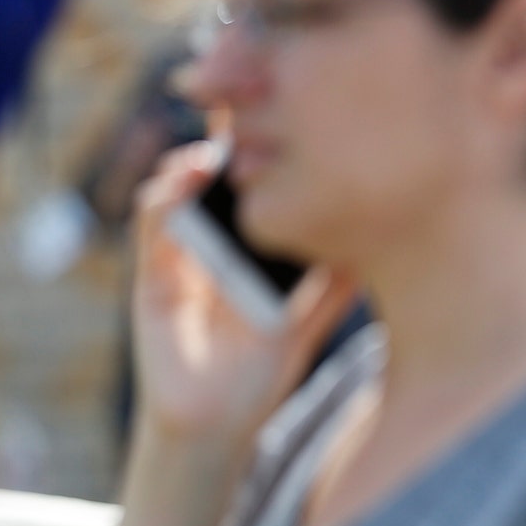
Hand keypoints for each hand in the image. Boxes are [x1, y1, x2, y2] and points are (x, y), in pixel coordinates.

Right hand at [130, 142, 357, 447]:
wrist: (217, 423)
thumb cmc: (259, 372)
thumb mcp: (306, 321)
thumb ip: (332, 286)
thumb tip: (373, 246)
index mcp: (247, 245)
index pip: (253, 183)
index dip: (263, 146)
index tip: (286, 112)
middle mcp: (211, 240)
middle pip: (212, 172)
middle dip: (223, 134)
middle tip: (241, 103)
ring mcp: (178, 253)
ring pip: (178, 189)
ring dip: (192, 163)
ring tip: (214, 152)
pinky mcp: (151, 276)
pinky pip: (151, 230)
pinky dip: (162, 203)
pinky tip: (181, 186)